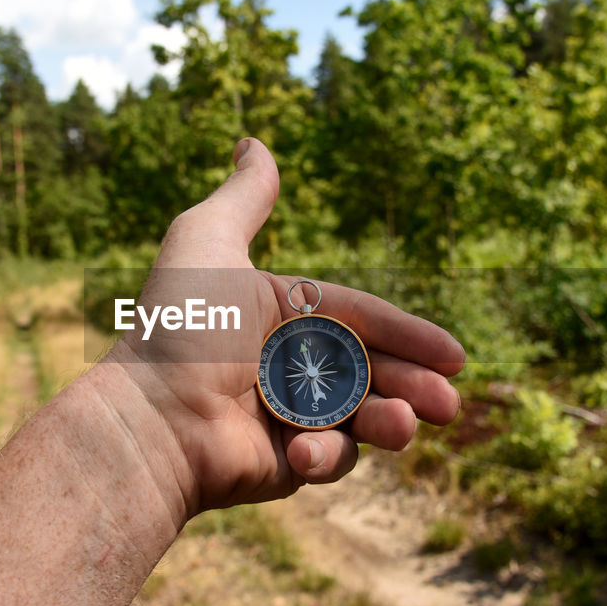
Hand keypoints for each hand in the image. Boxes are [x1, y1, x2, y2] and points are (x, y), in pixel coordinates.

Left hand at [109, 138, 464, 515]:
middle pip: (373, 373)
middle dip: (415, 387)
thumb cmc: (183, 325)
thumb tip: (253, 140)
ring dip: (389, 423)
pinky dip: (326, 454)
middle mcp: (288, 364)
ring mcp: (289, 416)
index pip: (361, 319)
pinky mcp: (284, 465)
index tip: (455, 355)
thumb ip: (244, 197)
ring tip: (402, 425)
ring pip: (363, 420)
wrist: (151, 416)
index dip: (409, 334)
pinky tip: (301, 448)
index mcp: (281, 312)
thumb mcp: (209, 241)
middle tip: (446, 404)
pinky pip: (328, 458)